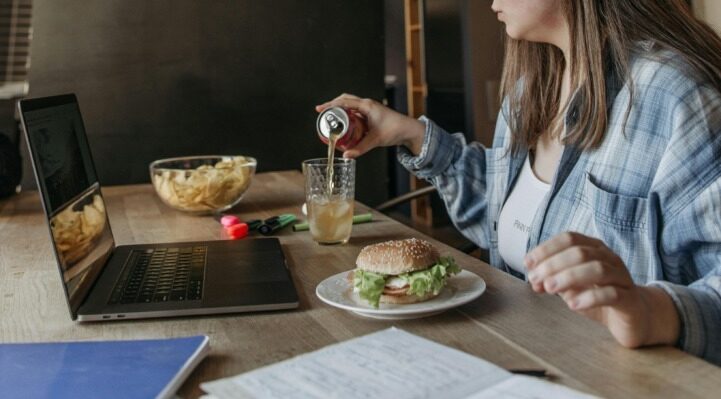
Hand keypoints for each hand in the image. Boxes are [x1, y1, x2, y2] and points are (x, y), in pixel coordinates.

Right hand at [315, 93, 425, 157]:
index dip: (330, 105)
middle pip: (345, 100)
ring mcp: (369, 108)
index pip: (344, 102)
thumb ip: (360, 149)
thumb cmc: (395, 130)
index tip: (320, 109)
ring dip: (340, 110)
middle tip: (323, 114)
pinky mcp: (371, 114)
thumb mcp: (375, 140)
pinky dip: (347, 116)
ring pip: (350, 105)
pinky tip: (344, 124)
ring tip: (331, 119)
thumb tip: (346, 156)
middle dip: (332, 106)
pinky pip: (355, 112)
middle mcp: (367, 104)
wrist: (409, 130)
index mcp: (367, 106)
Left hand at [525, 232, 679, 347]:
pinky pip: (611, 294)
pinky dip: (589, 297)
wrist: (635, 317)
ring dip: (569, 277)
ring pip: (597, 269)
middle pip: (580, 253)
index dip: (547, 248)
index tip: (528, 263)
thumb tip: (533, 279)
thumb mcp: (572, 287)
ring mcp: (622, 277)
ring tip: (549, 288)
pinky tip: (573, 305)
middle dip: (553, 264)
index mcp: (595, 249)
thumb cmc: (599, 297)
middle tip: (535, 280)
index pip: (570, 238)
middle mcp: (610, 258)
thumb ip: (554, 280)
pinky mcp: (630, 300)